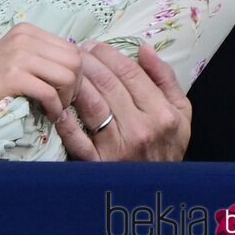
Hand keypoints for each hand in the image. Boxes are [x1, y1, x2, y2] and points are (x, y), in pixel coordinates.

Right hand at [0, 23, 80, 121]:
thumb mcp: (19, 58)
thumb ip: (44, 56)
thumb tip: (79, 67)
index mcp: (27, 30)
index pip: (73, 49)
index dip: (77, 73)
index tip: (66, 91)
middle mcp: (23, 37)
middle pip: (75, 61)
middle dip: (76, 86)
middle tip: (63, 102)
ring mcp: (17, 54)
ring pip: (67, 75)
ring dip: (66, 98)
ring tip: (55, 108)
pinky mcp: (12, 74)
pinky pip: (49, 92)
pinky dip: (54, 108)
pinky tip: (48, 114)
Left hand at [56, 42, 190, 160]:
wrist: (159, 189)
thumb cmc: (167, 145)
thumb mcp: (180, 113)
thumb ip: (165, 79)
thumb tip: (144, 48)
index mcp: (163, 113)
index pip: (130, 73)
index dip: (107, 54)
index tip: (92, 46)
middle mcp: (142, 129)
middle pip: (108, 85)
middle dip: (87, 62)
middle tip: (73, 52)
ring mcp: (118, 147)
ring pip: (91, 104)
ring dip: (74, 82)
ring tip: (64, 69)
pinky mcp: (98, 163)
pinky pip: (76, 137)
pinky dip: (64, 118)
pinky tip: (54, 102)